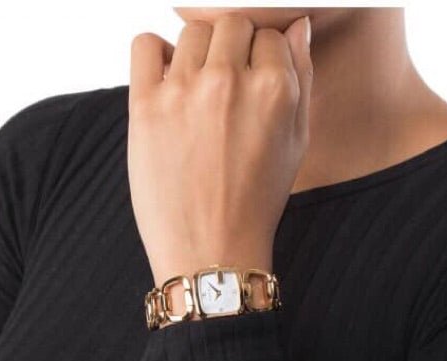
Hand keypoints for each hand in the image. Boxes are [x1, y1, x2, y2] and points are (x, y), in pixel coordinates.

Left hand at [127, 12, 312, 288]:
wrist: (211, 251)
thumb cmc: (255, 204)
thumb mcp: (297, 144)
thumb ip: (301, 79)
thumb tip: (295, 28)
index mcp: (274, 89)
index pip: (270, 33)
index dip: (262, 56)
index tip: (252, 81)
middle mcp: (229, 82)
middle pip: (231, 25)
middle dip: (234, 49)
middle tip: (227, 87)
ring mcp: (184, 92)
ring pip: (192, 31)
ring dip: (198, 53)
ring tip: (198, 92)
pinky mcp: (145, 106)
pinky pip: (145, 44)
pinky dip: (156, 53)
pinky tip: (167, 81)